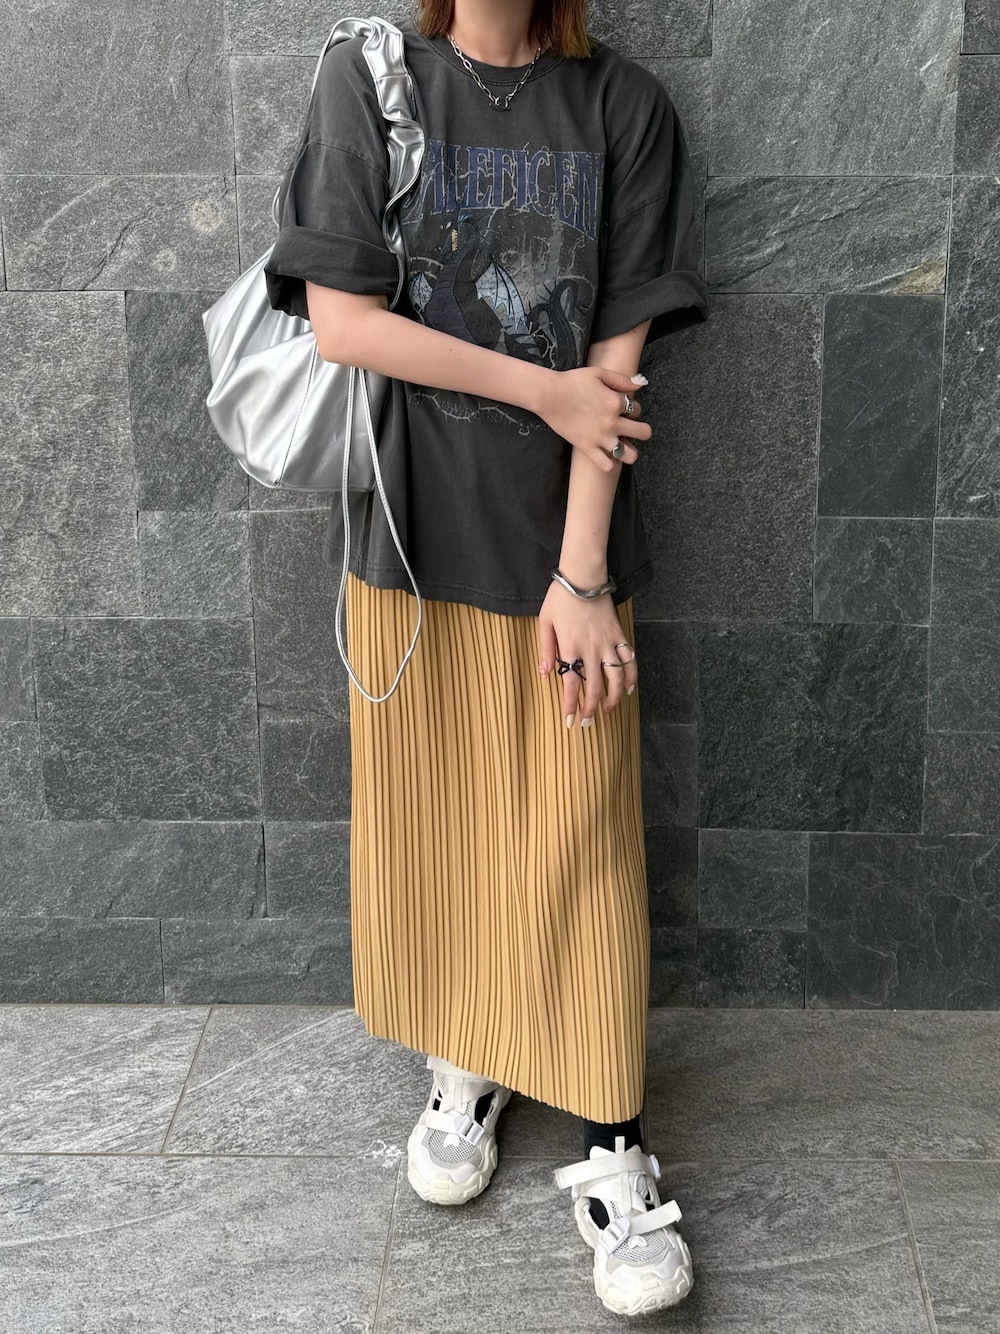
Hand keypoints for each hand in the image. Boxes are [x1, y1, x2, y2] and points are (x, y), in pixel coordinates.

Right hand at [534, 367, 649, 471]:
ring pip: (629, 454)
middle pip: (643, 432)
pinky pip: (606, 465)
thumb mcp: (599, 373)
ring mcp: (600, 437)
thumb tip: (640, 385)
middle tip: (632, 430)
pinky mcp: (587, 447)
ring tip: (624, 448)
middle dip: (642, 431)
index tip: (623, 410)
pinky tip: (609, 457)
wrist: (549, 395)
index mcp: (616, 402)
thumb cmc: (572, 381)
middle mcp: (612, 422)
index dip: (633, 409)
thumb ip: (621, 379)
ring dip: (630, 452)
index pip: (637, 410)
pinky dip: (611, 464)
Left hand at [537, 579, 638, 727]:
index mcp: (570, 648)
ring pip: (616, 678)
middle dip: (592, 709)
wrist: (584, 576)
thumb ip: (545, 649)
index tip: (570, 722)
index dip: (570, 706)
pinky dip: (632, 676)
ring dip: (613, 698)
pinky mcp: (619, 635)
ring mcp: (608, 643)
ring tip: (609, 710)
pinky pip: (630, 660)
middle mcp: (591, 649)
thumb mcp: (544, 622)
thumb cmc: (560, 598)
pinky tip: (629, 689)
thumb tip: (543, 673)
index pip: (570, 685)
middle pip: (595, 687)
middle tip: (588, 723)